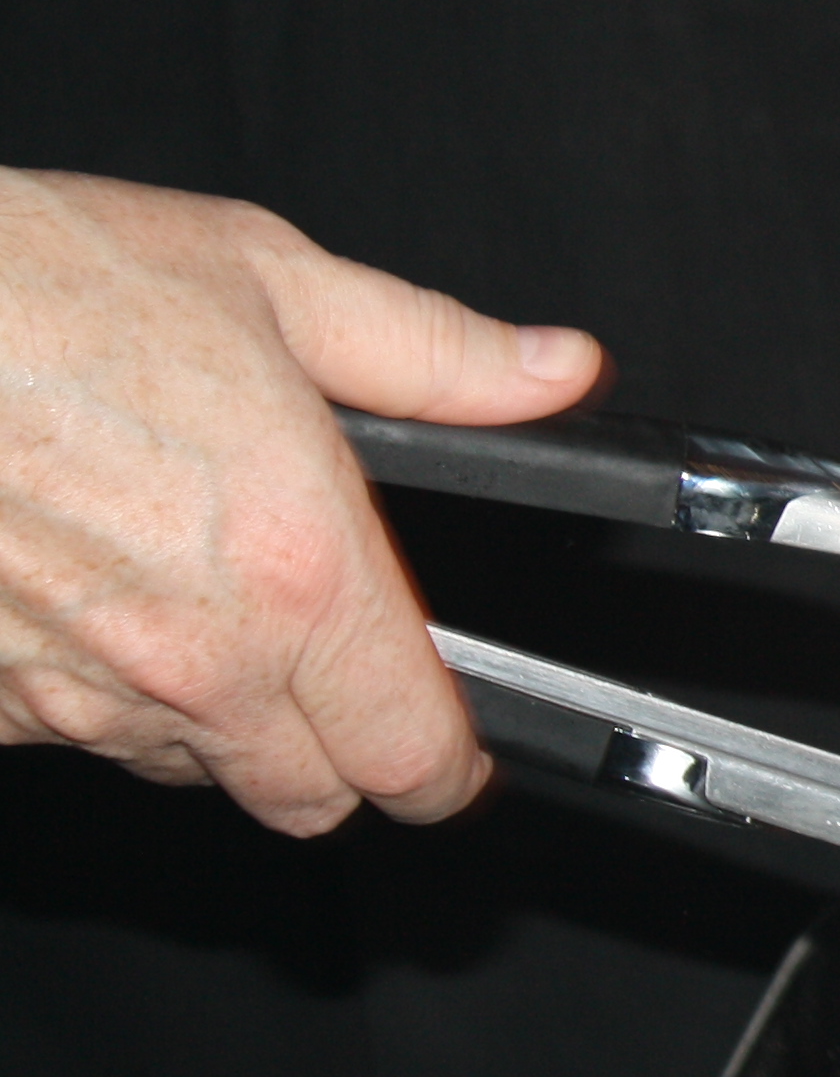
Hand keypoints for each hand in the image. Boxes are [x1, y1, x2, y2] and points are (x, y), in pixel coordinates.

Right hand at [0, 171, 603, 832]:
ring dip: (208, 718)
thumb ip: (437, 355)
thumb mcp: (273, 281)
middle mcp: (193, 658)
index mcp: (299, 572)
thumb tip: (550, 369)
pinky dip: (88, 689)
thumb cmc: (40, 286)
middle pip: (307, 795)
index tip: (454, 745)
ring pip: (182, 768)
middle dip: (338, 750)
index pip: (415, 753)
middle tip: (332, 668)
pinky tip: (84, 589)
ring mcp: (72, 692)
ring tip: (191, 593)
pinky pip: (63, 734)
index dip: (450, 762)